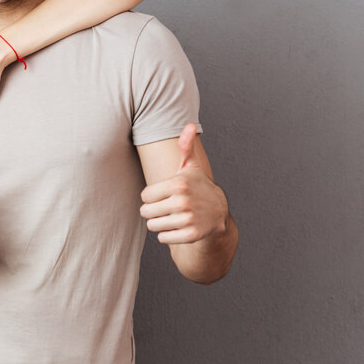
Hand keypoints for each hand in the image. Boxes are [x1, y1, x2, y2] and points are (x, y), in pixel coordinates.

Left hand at [140, 124, 228, 243]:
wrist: (218, 211)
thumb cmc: (197, 186)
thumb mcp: (190, 166)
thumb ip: (185, 147)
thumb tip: (190, 125)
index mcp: (178, 184)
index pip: (144, 196)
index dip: (151, 196)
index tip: (164, 194)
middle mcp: (182, 202)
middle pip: (146, 212)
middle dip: (152, 211)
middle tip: (166, 207)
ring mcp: (188, 219)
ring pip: (153, 226)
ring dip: (159, 223)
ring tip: (171, 216)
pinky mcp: (191, 235)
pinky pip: (164, 238)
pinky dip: (167, 235)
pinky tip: (177, 227)